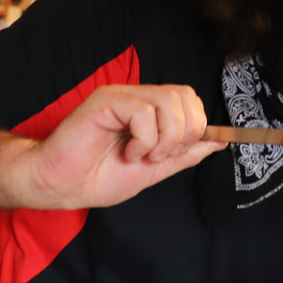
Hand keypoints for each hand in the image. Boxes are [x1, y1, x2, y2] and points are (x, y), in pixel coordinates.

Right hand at [12, 84, 224, 208]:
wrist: (64, 186)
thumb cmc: (99, 177)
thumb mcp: (155, 169)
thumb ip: (184, 154)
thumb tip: (218, 142)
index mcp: (150, 111)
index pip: (191, 100)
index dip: (196, 127)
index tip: (178, 153)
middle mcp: (138, 98)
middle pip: (186, 96)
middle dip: (184, 133)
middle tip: (161, 155)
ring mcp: (122, 97)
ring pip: (168, 102)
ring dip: (164, 138)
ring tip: (143, 155)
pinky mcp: (106, 101)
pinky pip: (143, 112)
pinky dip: (144, 140)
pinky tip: (128, 152)